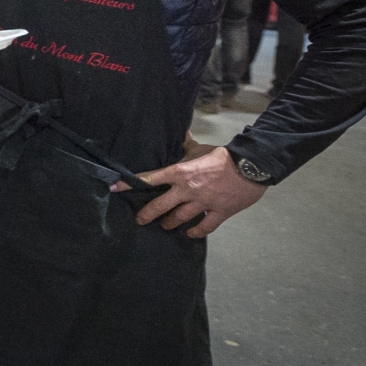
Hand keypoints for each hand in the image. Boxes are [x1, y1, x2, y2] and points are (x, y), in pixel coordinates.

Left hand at [120, 146, 264, 235]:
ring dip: (170, 223)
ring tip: (165, 226)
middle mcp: (187, 190)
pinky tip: (189, 233)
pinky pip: (204, 227)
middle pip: (160, 205)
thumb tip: (181, 132)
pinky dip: (195, 231)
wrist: (251, 166)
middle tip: (140, 220)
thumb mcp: (201, 148)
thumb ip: (187, 144)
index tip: (114, 188)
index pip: (149, 178)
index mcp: (180, 172)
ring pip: (179, 218)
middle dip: (147, 214)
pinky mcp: (219, 212)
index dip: (130, 183)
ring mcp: (202, 203)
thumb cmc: (223, 156)